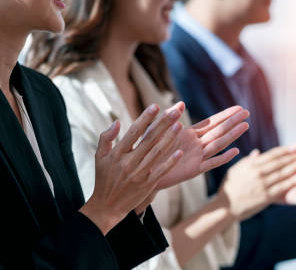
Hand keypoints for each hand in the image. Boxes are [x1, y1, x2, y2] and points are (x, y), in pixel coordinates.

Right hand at [80, 104, 184, 234]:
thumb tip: (117, 121)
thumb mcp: (99, 157)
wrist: (106, 206)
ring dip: (169, 138)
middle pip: (149, 139)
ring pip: (157, 152)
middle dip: (163, 124)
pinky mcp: (147, 184)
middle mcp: (129, 162)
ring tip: (179, 125)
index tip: (156, 106)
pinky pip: (161, 170)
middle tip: (176, 111)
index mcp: (117, 154)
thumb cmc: (104, 179)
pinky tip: (179, 151)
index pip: (134, 132)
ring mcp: (139, 174)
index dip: (146, 118)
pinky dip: (170, 161)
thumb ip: (106, 138)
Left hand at [155, 106, 249, 189]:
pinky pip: (211, 163)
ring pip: (218, 144)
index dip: (225, 115)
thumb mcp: (158, 131)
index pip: (212, 122)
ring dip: (231, 135)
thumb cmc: (148, 150)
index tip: (239, 108)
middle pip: (219, 131)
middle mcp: (197, 144)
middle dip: (233, 121)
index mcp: (190, 134)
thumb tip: (182, 103)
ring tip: (245, 126)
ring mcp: (197, 157)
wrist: (142, 172)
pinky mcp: (194, 169)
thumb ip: (170, 118)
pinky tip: (235, 151)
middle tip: (247, 113)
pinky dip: (223, 158)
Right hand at [218, 142, 295, 220]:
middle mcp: (257, 172)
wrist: (224, 208)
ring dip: (295, 166)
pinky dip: (293, 181)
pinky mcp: (265, 196)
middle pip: (280, 161)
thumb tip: (258, 152)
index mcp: (251, 164)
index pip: (273, 154)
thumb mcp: (235, 170)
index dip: (289, 148)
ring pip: (282, 173)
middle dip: (294, 154)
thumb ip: (247, 161)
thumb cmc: (229, 188)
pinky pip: (282, 187)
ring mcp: (262, 185)